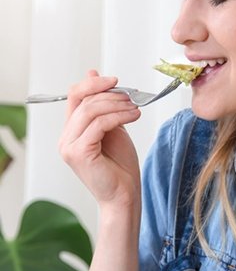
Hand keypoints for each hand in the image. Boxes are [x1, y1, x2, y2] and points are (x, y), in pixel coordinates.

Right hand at [59, 70, 141, 207]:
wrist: (124, 196)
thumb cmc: (120, 168)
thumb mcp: (113, 129)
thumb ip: (104, 107)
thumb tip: (94, 74)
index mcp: (71, 132)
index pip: (74, 96)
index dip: (93, 84)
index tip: (115, 80)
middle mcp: (65, 138)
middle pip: (83, 101)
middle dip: (110, 94)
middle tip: (132, 96)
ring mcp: (69, 146)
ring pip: (90, 111)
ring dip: (117, 104)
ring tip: (135, 108)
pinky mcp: (79, 153)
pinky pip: (98, 124)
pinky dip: (118, 117)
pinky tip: (133, 116)